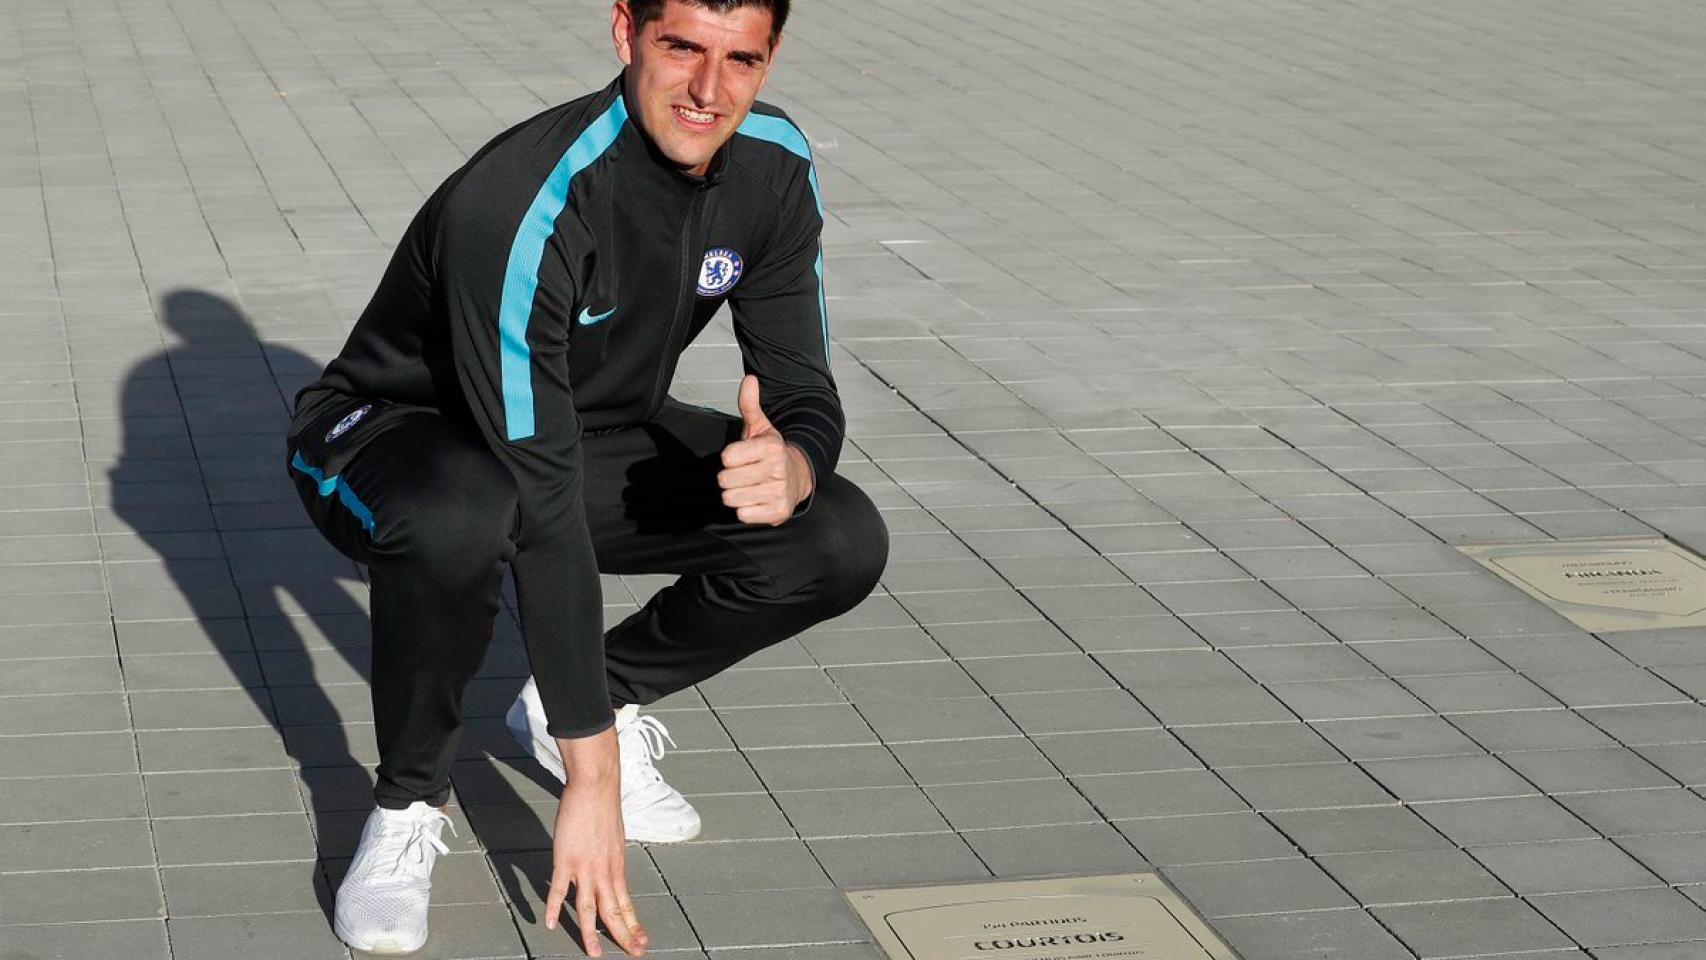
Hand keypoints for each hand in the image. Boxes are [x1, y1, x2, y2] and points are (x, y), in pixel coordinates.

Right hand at [543, 728, 646, 956]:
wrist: (596, 787)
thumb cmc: (604, 809)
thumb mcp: (615, 839)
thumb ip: (611, 860)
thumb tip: (609, 869)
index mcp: (617, 867)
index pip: (627, 903)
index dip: (634, 925)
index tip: (642, 942)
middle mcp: (604, 872)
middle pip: (614, 911)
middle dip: (624, 936)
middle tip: (634, 954)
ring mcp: (585, 867)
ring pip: (589, 907)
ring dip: (591, 933)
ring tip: (595, 953)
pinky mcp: (565, 859)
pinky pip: (558, 889)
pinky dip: (553, 907)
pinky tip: (549, 923)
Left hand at [718, 375, 812, 524]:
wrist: (798, 478)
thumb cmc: (771, 453)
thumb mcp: (761, 427)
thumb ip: (750, 404)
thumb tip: (749, 379)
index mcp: (771, 447)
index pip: (727, 457)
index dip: (730, 458)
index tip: (742, 457)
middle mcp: (777, 470)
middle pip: (725, 480)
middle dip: (730, 478)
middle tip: (744, 473)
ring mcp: (778, 493)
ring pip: (731, 499)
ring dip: (736, 494)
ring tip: (749, 487)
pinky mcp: (777, 513)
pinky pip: (742, 515)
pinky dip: (746, 510)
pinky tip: (756, 500)